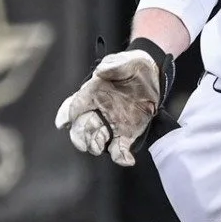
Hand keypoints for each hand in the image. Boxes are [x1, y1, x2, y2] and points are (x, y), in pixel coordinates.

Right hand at [54, 48, 163, 166]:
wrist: (155, 73)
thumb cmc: (135, 66)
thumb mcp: (126, 61)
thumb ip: (113, 65)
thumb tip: (100, 71)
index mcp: (93, 93)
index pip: (76, 105)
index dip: (68, 113)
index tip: (65, 121)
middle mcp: (99, 110)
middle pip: (82, 127)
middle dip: (80, 136)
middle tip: (84, 141)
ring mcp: (112, 123)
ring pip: (97, 140)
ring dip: (95, 146)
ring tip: (99, 148)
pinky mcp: (127, 132)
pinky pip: (119, 148)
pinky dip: (121, 157)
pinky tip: (127, 159)